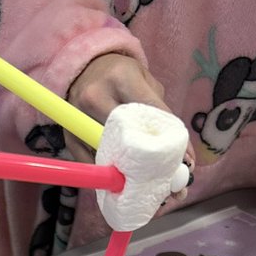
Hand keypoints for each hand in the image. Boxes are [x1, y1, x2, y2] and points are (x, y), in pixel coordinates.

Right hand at [66, 53, 193, 195]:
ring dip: (128, 173)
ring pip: (108, 154)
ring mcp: (78, 118)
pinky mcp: (69, 137)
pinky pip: (90, 163)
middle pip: (128, 139)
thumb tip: (181, 155)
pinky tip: (122, 183)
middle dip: (150, 163)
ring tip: (147, 187)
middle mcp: (96, 96)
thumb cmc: (120, 76)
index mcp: (121, 78)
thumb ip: (160, 111)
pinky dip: (107, 175)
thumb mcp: (144, 81)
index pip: (152, 113)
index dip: (171, 141)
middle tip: (168, 184)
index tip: (186, 164)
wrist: (83, 68)